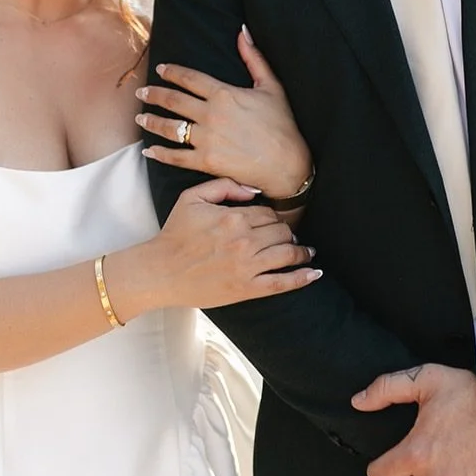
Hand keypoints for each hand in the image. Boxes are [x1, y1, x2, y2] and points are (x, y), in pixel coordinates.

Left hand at [136, 27, 311, 200]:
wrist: (288, 164)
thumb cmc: (282, 124)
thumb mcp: (271, 86)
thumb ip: (254, 58)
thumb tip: (242, 31)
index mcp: (224, 93)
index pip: (189, 78)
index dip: (172, 72)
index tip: (160, 69)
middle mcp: (211, 114)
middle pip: (173, 101)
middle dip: (154, 94)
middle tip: (141, 92)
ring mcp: (206, 139)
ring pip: (170, 128)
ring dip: (151, 121)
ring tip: (140, 118)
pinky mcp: (206, 162)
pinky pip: (176, 157)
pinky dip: (160, 154)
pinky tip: (149, 151)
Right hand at [149, 177, 320, 308]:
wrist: (161, 271)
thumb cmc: (175, 233)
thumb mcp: (192, 197)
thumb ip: (224, 186)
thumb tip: (254, 190)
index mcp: (233, 217)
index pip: (268, 212)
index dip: (271, 217)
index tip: (271, 222)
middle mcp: (244, 240)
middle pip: (281, 231)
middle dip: (286, 233)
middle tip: (287, 237)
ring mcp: (247, 266)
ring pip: (287, 253)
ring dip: (301, 252)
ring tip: (307, 252)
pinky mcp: (247, 289)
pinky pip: (282, 283)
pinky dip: (301, 278)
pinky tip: (314, 273)